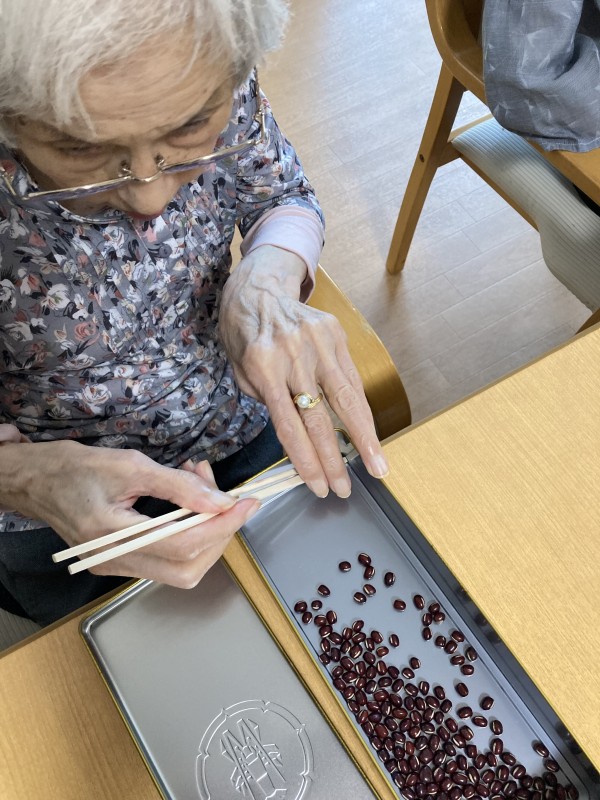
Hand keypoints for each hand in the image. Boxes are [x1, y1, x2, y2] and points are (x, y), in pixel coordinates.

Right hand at [1, 440, 258, 586]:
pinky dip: (187, 535)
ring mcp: (114, 568)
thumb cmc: (74, 467)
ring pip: (180, 569)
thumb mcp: (131, 464)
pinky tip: (188, 504)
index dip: (223, 525)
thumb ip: (179, 485)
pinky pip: (165, 561)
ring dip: (205, 533)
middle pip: (187, 568)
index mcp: (110, 534)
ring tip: (203, 488)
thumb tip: (220, 501)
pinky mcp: (118, 564)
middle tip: (228, 496)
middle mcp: (112, 561)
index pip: (183, 544)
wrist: (35, 480)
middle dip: (219, 533)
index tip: (248, 503)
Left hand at [219, 246, 388, 497]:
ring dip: (364, 438)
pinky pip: (351, 378)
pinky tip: (368, 432)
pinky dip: (360, 407)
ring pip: (347, 399)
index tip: (317, 486)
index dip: (305, 461)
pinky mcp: (335, 333)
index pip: (288, 426)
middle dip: (334, 460)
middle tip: (345, 489)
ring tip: (378, 466)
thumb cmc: (243, 335)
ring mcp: (318, 342)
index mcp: (263, 367)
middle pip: (320, 418)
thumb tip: (300, 437)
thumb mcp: (242, 373)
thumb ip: (270, 402)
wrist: (257, 288)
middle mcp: (293, 355)